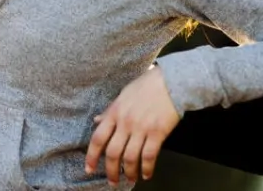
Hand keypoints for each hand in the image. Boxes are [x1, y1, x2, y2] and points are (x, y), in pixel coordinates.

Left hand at [85, 65, 179, 184]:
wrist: (172, 82)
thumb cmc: (148, 85)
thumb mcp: (123, 95)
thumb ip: (110, 111)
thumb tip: (97, 121)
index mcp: (115, 112)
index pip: (98, 138)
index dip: (92, 156)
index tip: (89, 168)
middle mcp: (125, 121)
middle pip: (113, 152)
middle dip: (111, 171)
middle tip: (112, 181)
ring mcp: (141, 128)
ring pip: (130, 157)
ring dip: (129, 172)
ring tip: (130, 178)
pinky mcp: (157, 133)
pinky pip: (149, 156)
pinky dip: (146, 168)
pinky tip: (146, 173)